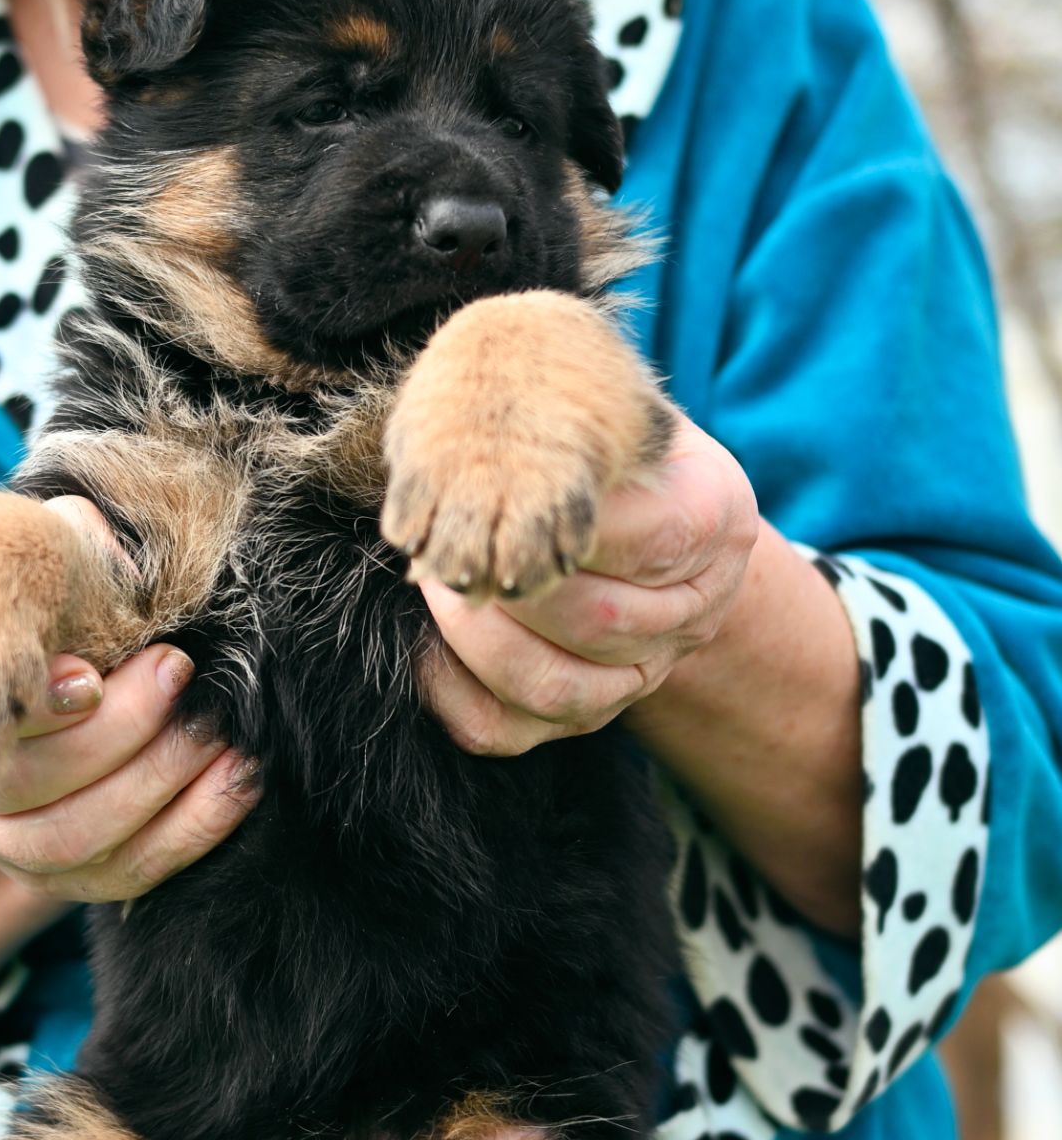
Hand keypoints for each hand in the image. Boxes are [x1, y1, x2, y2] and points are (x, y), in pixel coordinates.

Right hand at [0, 499, 259, 1040]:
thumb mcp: (55, 558)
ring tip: (219, 730)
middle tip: (177, 671)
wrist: (82, 664)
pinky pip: (132, 871)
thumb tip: (97, 536)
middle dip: (118, 734)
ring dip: (162, 784)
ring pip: (78, 843)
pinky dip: (195, 826)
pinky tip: (242, 776)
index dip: (33, 710)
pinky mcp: (77, 878)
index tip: (87, 676)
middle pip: (32, 790)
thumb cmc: (67, 602)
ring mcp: (19, 845)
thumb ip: (66, 543)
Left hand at [419, 417, 758, 755]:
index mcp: (715, 518)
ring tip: (437, 583)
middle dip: (505, 582)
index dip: (560, 518)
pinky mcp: (585, 714)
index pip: (647, 535)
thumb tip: (503, 420)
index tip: (496, 485)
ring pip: (553, 685)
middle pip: (596, 619)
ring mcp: (643, 671)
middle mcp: (693, 609)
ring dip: (477, 639)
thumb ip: (580, 416)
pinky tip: (425, 650)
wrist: (645, 509)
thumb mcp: (616, 408)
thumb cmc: (608, 447)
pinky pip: (511, 732)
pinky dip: (456, 697)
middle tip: (446, 542)